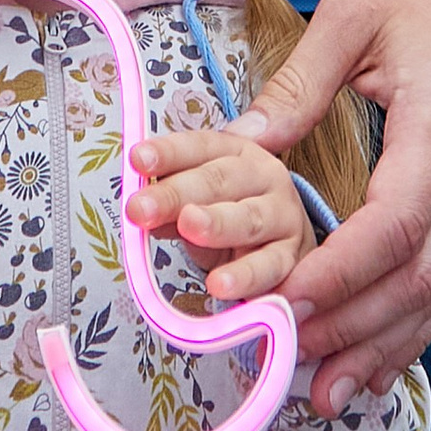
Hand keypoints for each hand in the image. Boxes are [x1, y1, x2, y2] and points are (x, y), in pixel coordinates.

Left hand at [126, 126, 315, 301]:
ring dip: (217, 223)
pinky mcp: (292, 256)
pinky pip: (269, 267)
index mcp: (237, 153)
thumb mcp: (198, 204)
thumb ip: (171, 205)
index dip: (168, 153)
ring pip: (248, 218)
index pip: (199, 147)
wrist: (286, 245)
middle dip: (176, 193)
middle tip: (142, 207)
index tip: (138, 159)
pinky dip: (246, 276)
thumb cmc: (233, 216)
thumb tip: (142, 211)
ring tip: (188, 228)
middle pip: (218, 180)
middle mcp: (264, 177)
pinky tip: (221, 284)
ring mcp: (282, 215)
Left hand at [243, 0, 430, 408]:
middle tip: (292, 361)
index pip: (398, 221)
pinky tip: (372, 358)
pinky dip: (411, 324)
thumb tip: (239, 147)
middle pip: (424, 273)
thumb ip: (298, 84)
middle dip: (358, 326)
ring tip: (330, 393)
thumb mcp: (349, 12)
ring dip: (387, 344)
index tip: (288, 304)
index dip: (343, 272)